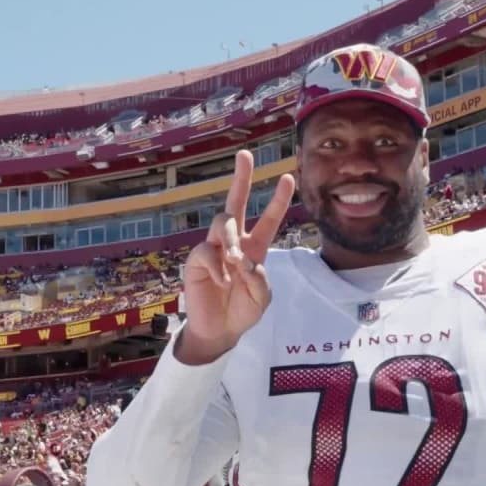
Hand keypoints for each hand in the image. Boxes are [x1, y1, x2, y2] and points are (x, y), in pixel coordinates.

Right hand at [177, 149, 294, 363]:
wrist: (221, 330)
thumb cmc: (243, 310)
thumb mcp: (261, 297)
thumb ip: (259, 279)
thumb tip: (244, 262)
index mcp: (254, 247)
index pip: (268, 219)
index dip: (278, 199)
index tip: (288, 177)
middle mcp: (233, 242)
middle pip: (236, 203)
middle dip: (241, 178)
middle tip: (245, 154)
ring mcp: (214, 248)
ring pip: (221, 223)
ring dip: (230, 240)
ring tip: (235, 261)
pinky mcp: (197, 261)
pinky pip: (206, 252)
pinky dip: (217, 267)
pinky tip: (223, 282)